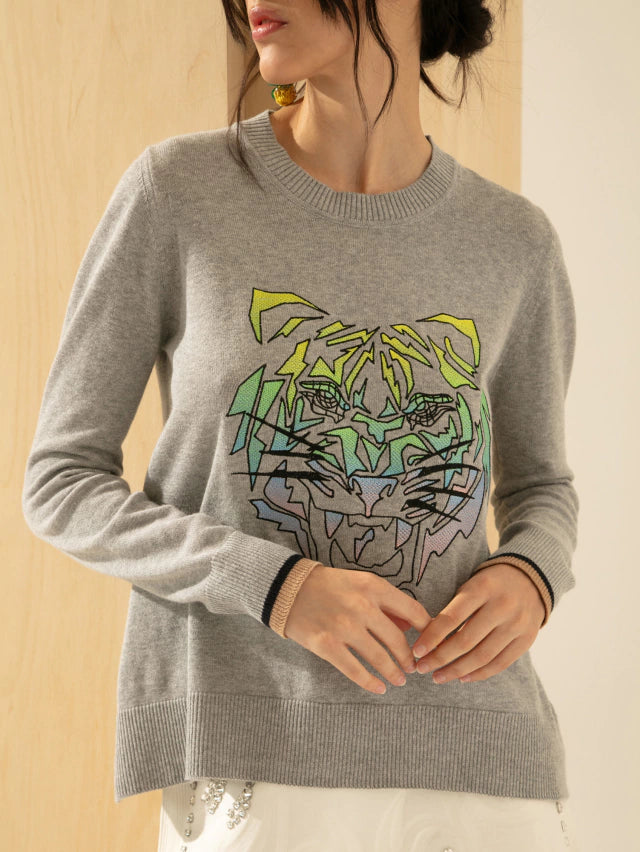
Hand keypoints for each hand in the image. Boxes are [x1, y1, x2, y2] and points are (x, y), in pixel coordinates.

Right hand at [285, 564, 431, 694]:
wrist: (289, 588)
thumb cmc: (329, 585)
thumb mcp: (361, 583)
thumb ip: (386, 603)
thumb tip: (410, 627)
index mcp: (373, 586)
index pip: (412, 610)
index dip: (426, 630)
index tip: (427, 643)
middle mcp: (362, 606)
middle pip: (397, 639)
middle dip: (408, 658)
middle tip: (413, 667)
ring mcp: (344, 627)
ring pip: (379, 658)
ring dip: (393, 672)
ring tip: (399, 680)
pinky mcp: (326, 645)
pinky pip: (355, 670)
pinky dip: (370, 682)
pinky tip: (379, 687)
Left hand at [410, 562, 545, 684]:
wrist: (530, 578)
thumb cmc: (489, 584)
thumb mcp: (471, 585)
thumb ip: (453, 609)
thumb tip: (428, 640)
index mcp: (482, 588)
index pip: (452, 617)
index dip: (432, 637)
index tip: (416, 651)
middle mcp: (502, 606)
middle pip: (466, 641)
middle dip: (440, 658)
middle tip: (422, 668)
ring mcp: (517, 624)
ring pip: (483, 656)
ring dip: (457, 670)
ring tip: (438, 677)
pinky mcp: (527, 639)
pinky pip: (500, 663)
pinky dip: (480, 673)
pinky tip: (463, 677)